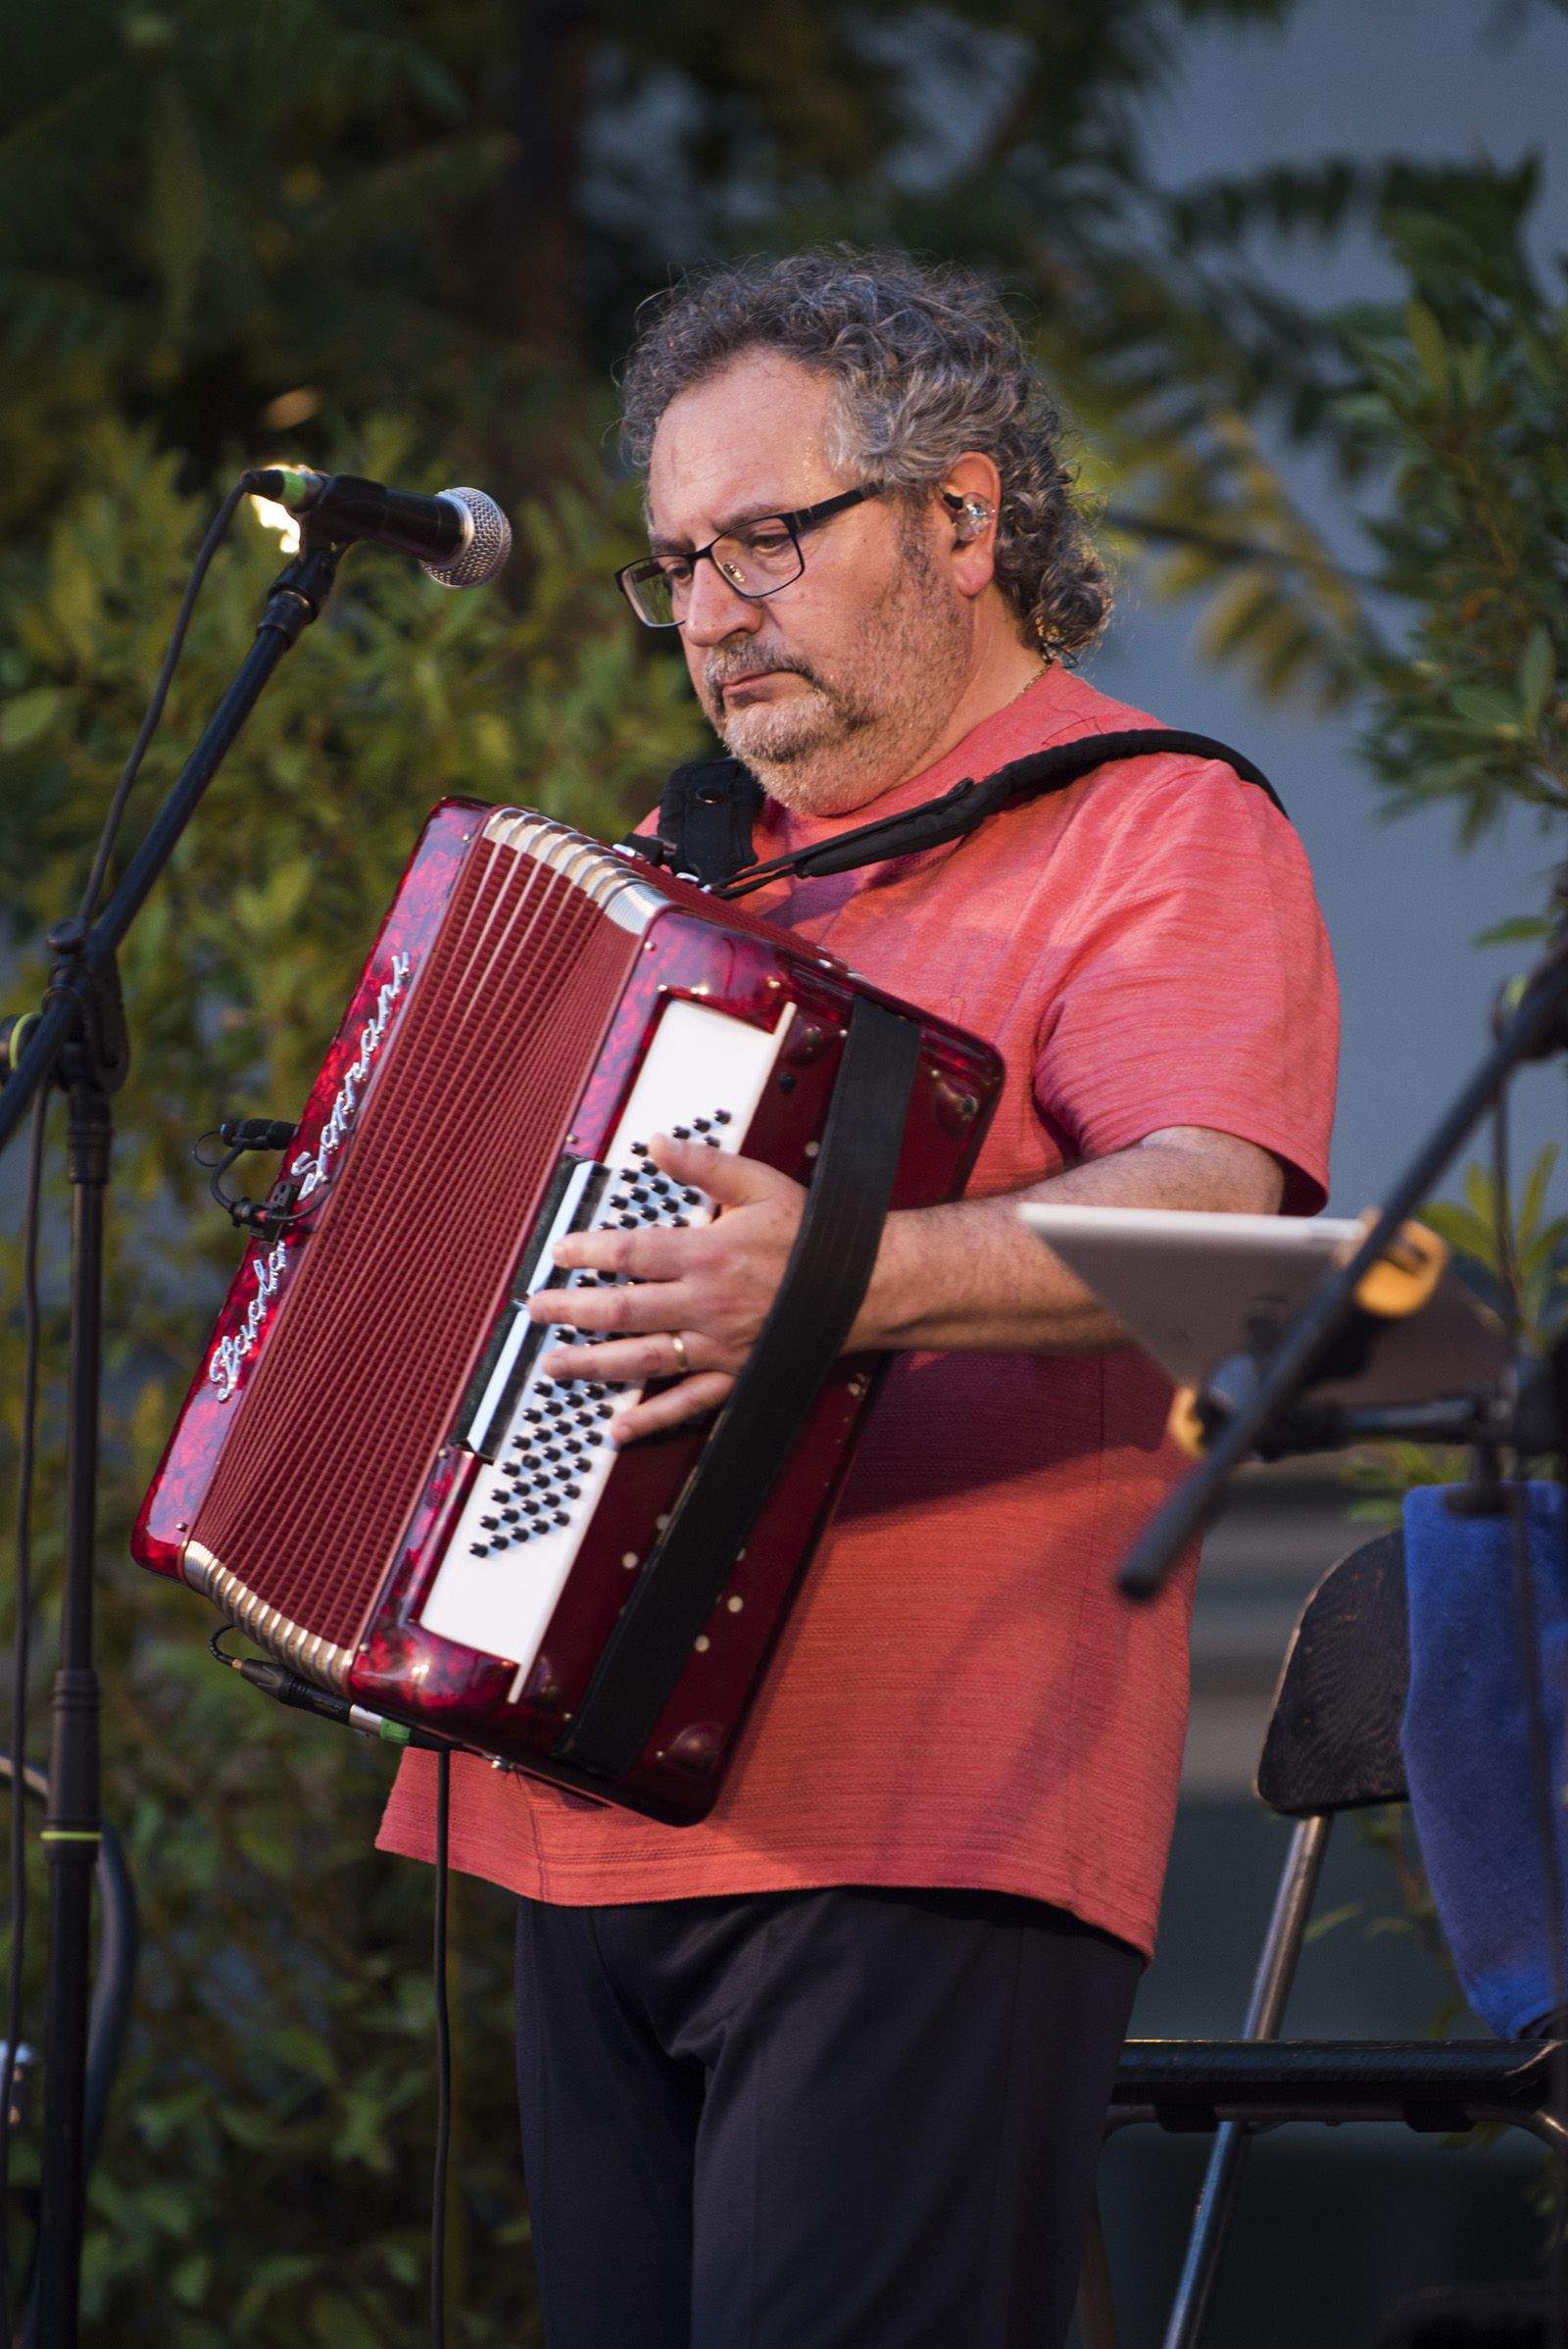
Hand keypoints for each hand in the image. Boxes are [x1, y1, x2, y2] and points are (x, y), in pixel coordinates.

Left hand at [527, 1134, 806, 1442]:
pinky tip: (616, 1428)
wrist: (866, 1285)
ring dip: (592, 1364)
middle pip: (623, 1310)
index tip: (559, 1252)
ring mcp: (718, 1344)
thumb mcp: (759, 1184)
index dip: (588, 1251)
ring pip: (643, 1358)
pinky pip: (687, 1403)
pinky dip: (651, 1418)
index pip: (631, 1253)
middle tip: (536, 1310)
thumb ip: (704, 1165)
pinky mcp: (734, 1374)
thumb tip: (658, 1143)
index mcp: (708, 1253)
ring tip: (552, 1364)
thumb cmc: (813, 1234)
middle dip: (572, 1310)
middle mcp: (706, 1303)